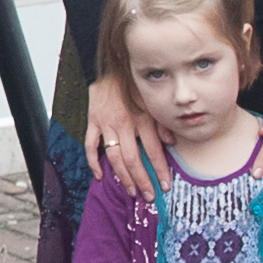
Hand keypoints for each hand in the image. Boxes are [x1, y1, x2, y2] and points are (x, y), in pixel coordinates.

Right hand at [84, 71, 165, 196]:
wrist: (111, 65)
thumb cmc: (135, 84)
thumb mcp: (154, 100)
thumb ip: (162, 122)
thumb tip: (171, 143)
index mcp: (142, 118)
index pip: (153, 150)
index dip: (160, 170)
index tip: (165, 185)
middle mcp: (125, 123)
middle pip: (133, 159)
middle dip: (142, 180)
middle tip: (149, 197)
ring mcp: (107, 123)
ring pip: (114, 157)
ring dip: (123, 177)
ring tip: (131, 191)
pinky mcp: (93, 121)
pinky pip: (91, 145)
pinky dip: (94, 162)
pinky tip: (100, 176)